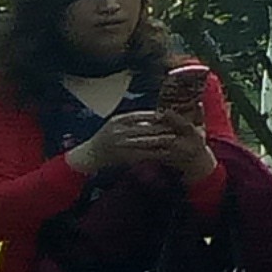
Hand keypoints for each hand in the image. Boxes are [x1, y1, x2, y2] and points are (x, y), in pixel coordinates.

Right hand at [74, 110, 205, 176]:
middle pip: (149, 127)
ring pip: (149, 141)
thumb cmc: (103, 140)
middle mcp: (120, 130)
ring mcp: (121, 143)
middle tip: (183, 129)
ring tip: (180, 142)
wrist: (88, 157)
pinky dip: (157, 154)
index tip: (174, 117)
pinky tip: (168, 155)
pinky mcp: (124, 156)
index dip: (160, 116)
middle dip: (166, 129)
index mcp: (119, 119)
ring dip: (165, 142)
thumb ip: (132, 120)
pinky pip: (144, 155)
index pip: (145, 115)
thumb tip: (155, 115)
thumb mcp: (115, 124)